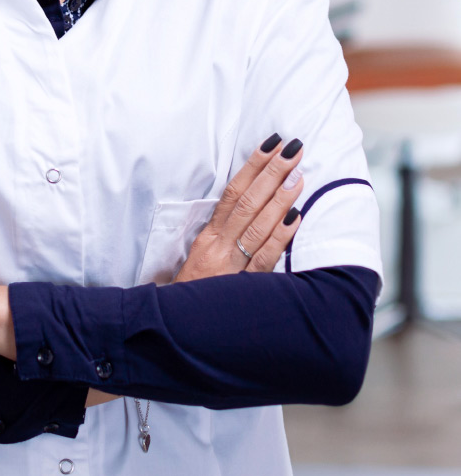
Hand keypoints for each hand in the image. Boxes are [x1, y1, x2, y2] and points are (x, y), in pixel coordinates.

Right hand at [175, 135, 303, 282]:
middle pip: (247, 202)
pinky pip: (264, 258)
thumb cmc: (193, 295)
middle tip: (293, 149)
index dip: (252, 166)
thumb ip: (224, 235)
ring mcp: (230, 266)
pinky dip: (280, 237)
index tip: (271, 144)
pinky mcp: (242, 288)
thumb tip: (253, 206)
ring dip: (279, 197)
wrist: (176, 331)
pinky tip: (295, 218)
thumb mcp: (202, 259)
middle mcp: (218, 247)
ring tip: (298, 174)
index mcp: (207, 237)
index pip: (232, 192)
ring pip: (257, 225)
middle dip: (271, 172)